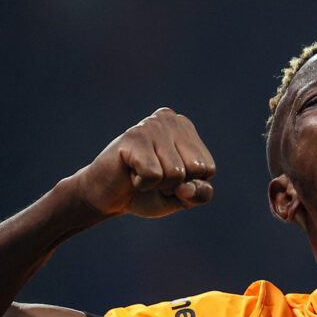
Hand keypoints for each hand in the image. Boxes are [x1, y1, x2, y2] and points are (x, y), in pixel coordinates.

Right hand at [69, 108, 216, 218]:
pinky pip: (154, 175)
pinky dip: (143, 184)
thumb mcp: (184, 197)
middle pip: (195, 168)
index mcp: (186, 128)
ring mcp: (151, 125)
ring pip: (176, 173)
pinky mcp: (133, 137)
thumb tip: (187, 186)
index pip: (208, 168)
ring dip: (158, 184)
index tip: (167, 177)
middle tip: (154, 176)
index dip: (188, 183)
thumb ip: (201, 194)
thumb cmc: (149, 192)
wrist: (108, 196)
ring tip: (141, 173)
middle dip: (175, 184)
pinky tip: (131, 173)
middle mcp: (170, 119)